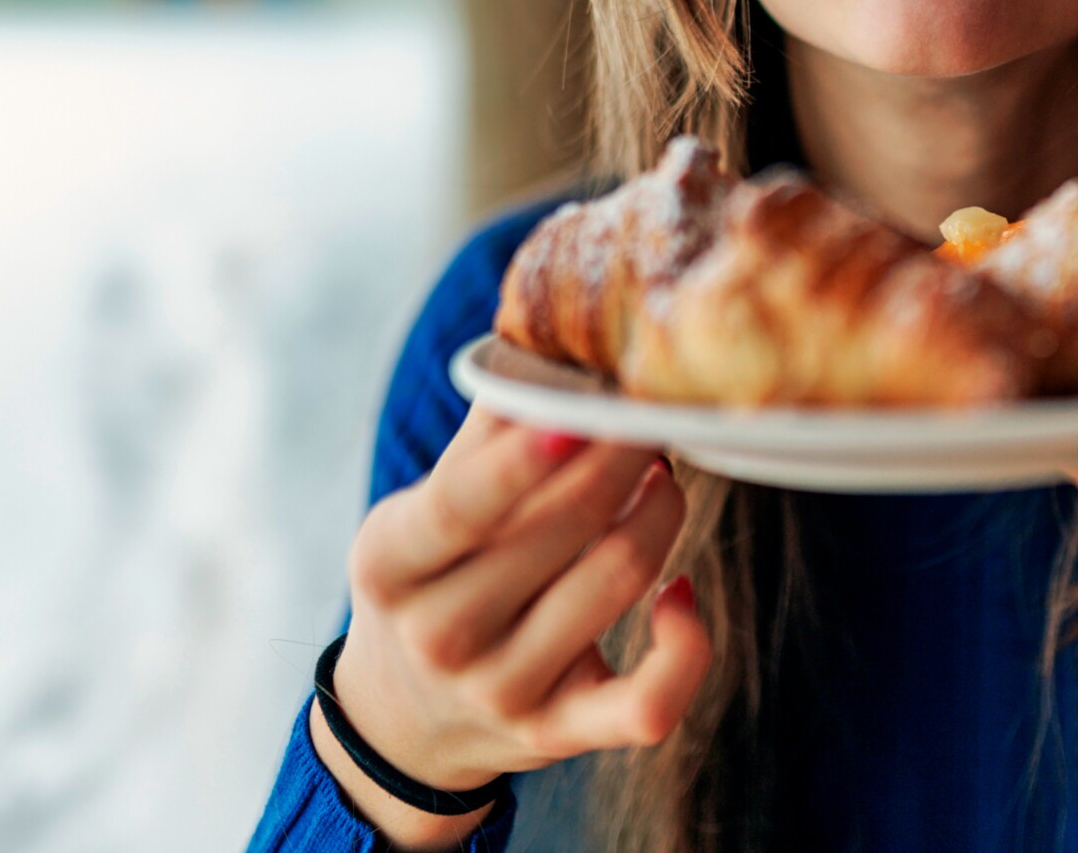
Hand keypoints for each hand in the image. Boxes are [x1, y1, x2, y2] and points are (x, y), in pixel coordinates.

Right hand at [315, 403, 708, 840]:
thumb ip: (484, 435)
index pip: (460, 506)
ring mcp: (502, 691)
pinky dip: (686, 644)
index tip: (581, 414)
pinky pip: (648, 703)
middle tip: (647, 417)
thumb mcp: (418, 511)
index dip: (522, 460)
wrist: (405, 721)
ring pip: (619, 584)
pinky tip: (682, 592)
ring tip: (662, 476)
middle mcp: (441, 636)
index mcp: (391, 564)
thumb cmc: (428, 582)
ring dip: (661, 512)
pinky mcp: (559, 735)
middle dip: (624, 459)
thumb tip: (548, 340)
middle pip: (564, 531)